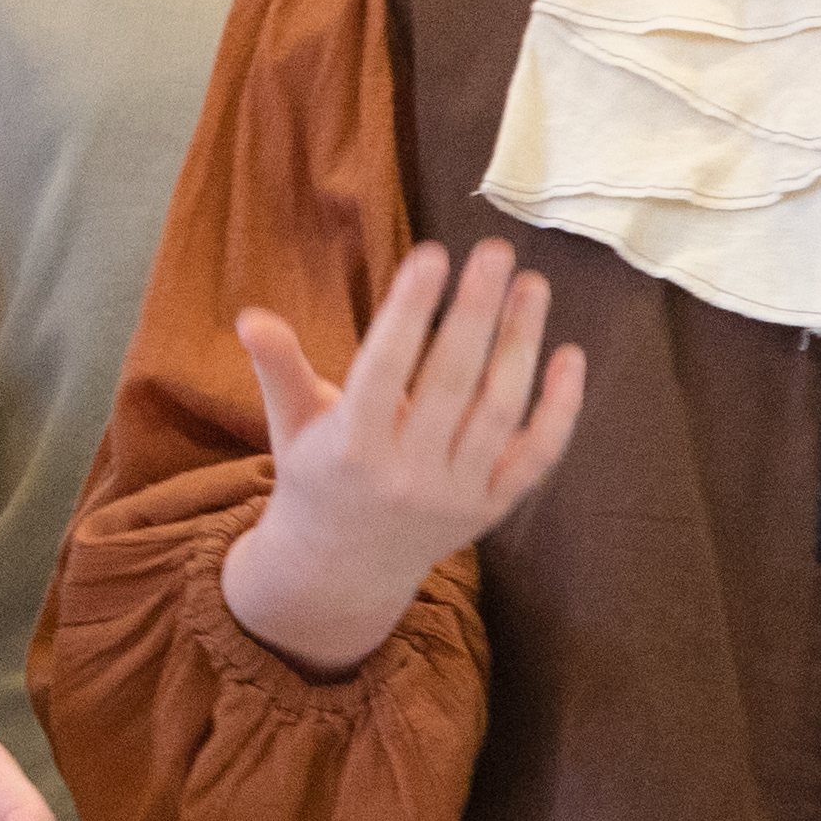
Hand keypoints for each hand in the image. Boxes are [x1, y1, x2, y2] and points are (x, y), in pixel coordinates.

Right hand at [220, 241, 585, 677]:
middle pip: (452, 382)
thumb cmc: (316, 477)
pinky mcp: (491, 509)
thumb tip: (251, 316)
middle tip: (495, 251)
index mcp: (350, 449)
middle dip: (475, 311)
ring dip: (520, 344)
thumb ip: (278, 368)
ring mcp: (455, 495)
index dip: (408, 311)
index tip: (431, 254)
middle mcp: (406, 475)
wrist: (343, 570)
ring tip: (531, 285)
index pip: (383, 369)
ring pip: (500, 411)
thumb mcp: (288, 425)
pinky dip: (560, 409)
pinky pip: (536, 456)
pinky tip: (569, 355)